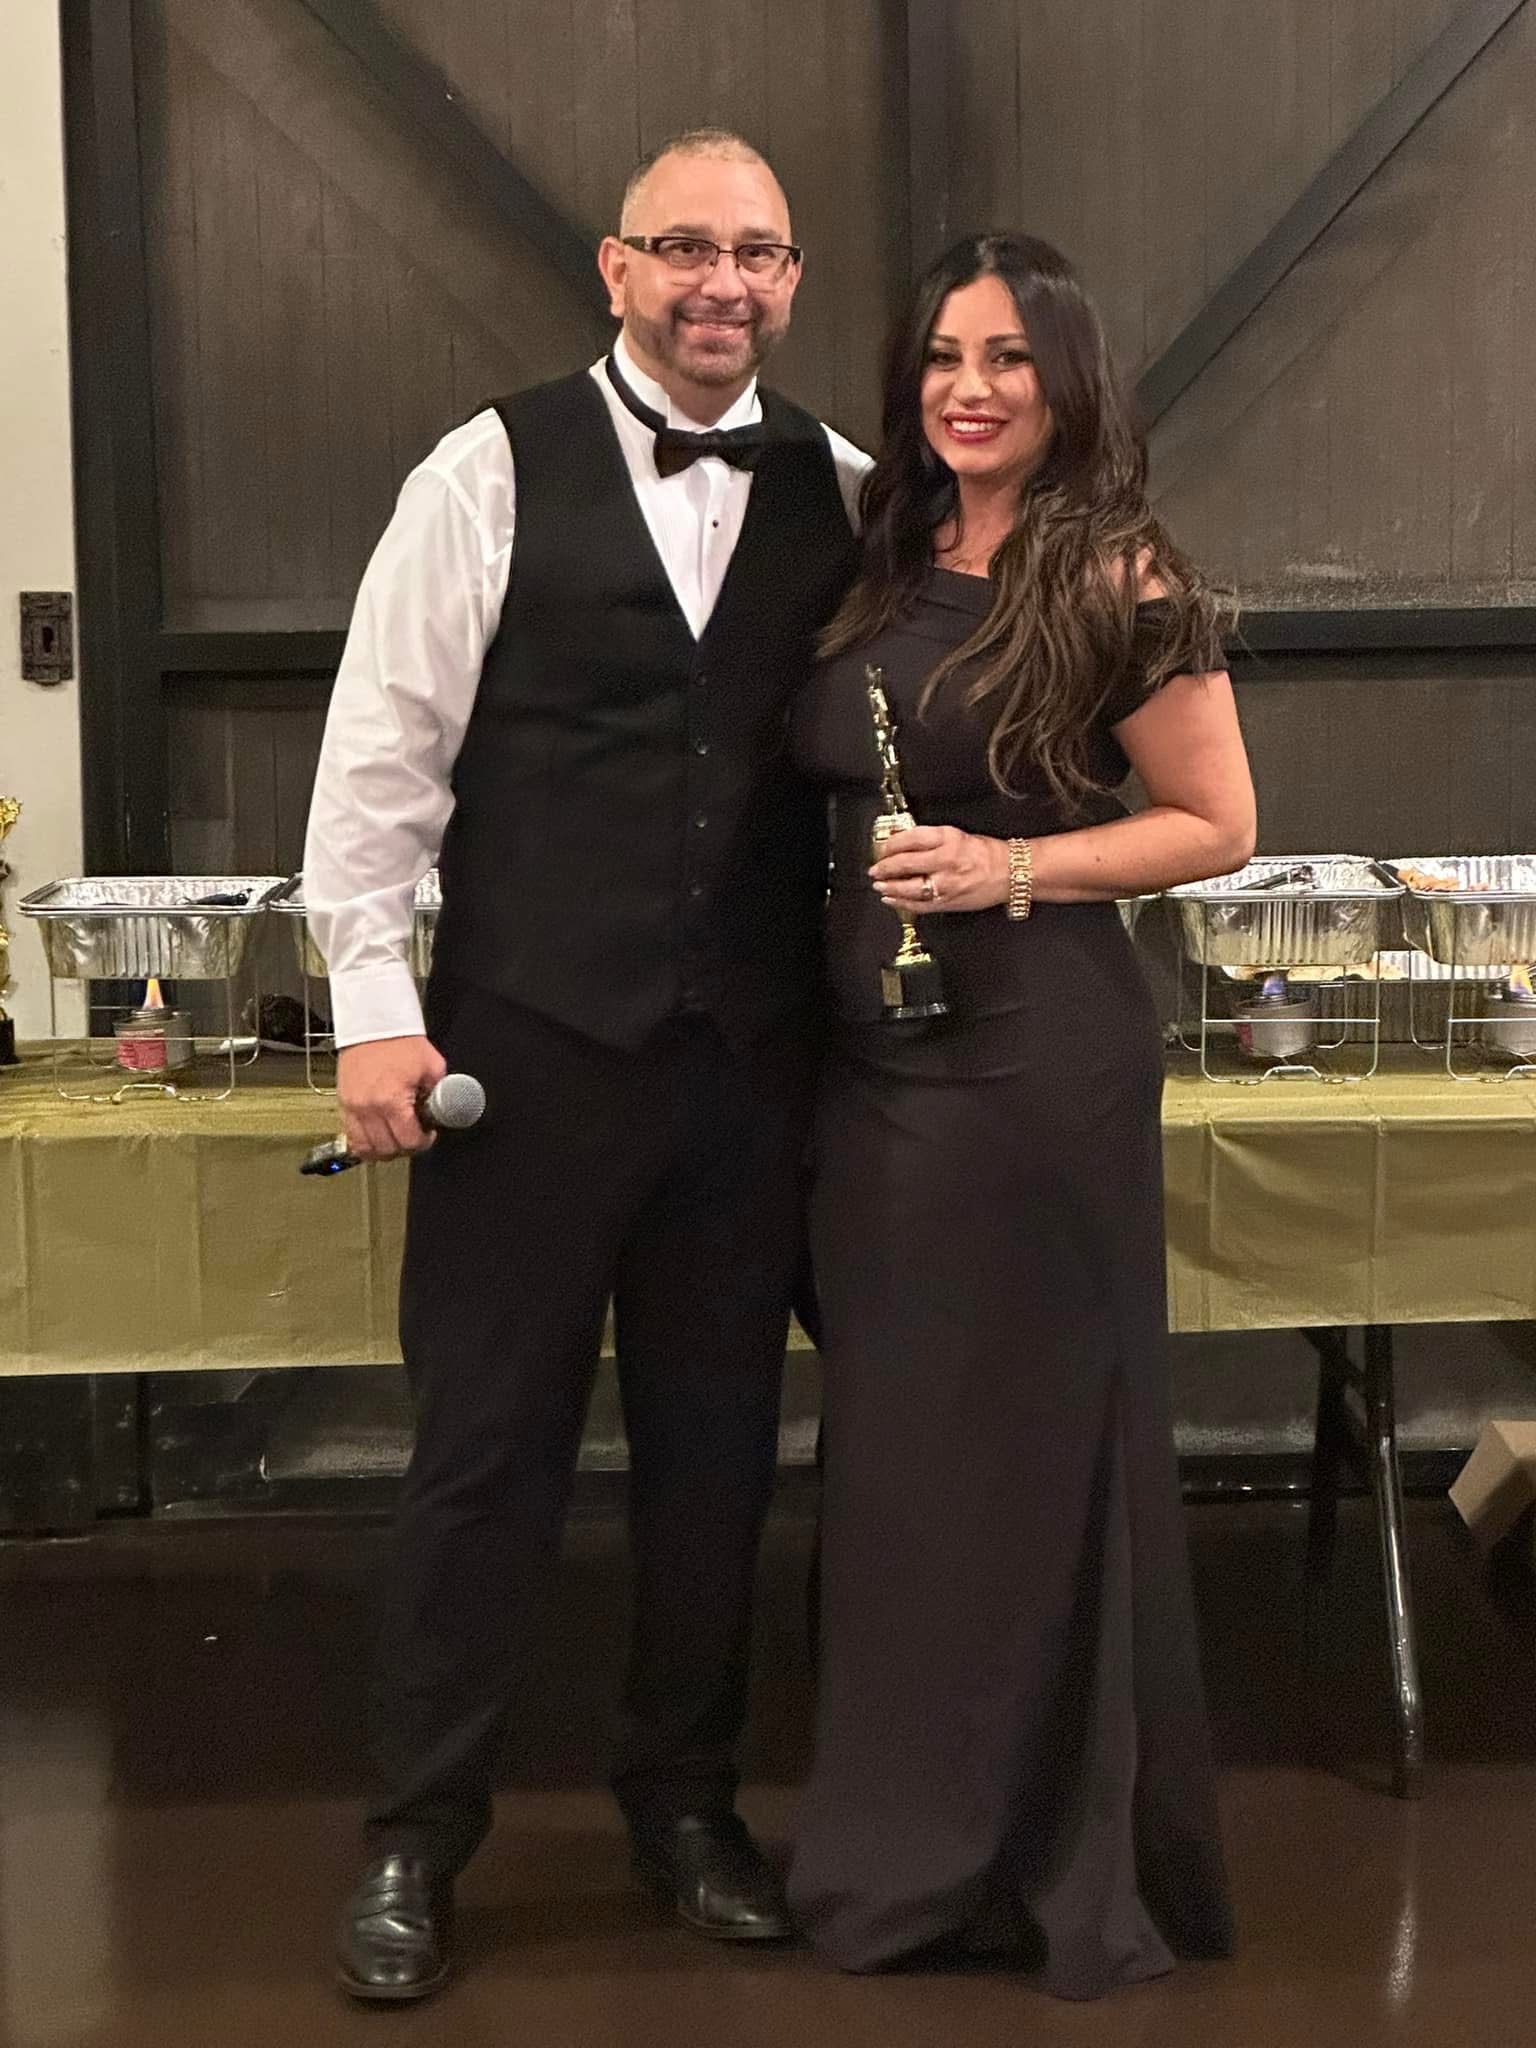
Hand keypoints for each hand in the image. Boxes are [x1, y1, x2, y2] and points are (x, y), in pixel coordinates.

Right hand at [336, 1035, 448, 1160]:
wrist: (373, 1024)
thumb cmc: (400, 1041)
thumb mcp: (432, 1067)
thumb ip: (439, 1092)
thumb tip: (443, 1109)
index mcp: (391, 1100)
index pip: (408, 1141)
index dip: (423, 1143)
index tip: (428, 1135)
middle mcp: (368, 1108)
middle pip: (387, 1149)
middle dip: (405, 1148)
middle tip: (414, 1137)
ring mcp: (353, 1107)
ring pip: (366, 1148)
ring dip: (383, 1150)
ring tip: (395, 1140)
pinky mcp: (344, 1103)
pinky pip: (351, 1136)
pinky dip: (365, 1143)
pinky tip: (377, 1137)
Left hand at [870, 826, 1008, 913]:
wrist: (1010, 873)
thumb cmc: (986, 853)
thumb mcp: (957, 836)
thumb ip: (930, 840)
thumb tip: (900, 842)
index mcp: (948, 839)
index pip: (909, 839)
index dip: (890, 845)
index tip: (881, 848)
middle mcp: (946, 860)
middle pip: (905, 863)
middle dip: (884, 867)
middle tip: (875, 869)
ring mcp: (946, 883)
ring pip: (909, 887)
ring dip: (889, 887)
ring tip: (879, 885)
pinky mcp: (948, 901)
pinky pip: (919, 905)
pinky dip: (902, 903)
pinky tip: (891, 900)